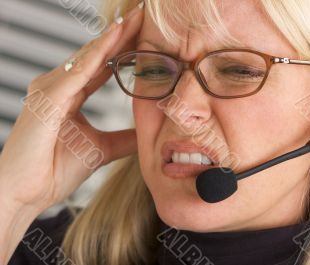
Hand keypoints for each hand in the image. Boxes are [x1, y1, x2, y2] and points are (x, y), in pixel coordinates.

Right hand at [0, 4, 143, 213]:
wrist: (27, 193)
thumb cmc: (54, 170)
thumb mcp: (101, 149)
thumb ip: (123, 138)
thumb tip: (146, 132)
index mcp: (71, 96)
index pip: (102, 65)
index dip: (124, 49)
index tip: (146, 35)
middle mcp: (60, 86)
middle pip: (96, 54)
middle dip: (121, 34)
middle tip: (143, 14)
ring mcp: (51, 89)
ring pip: (88, 57)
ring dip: (112, 36)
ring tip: (135, 18)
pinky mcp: (48, 98)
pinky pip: (78, 72)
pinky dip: (97, 54)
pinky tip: (115, 38)